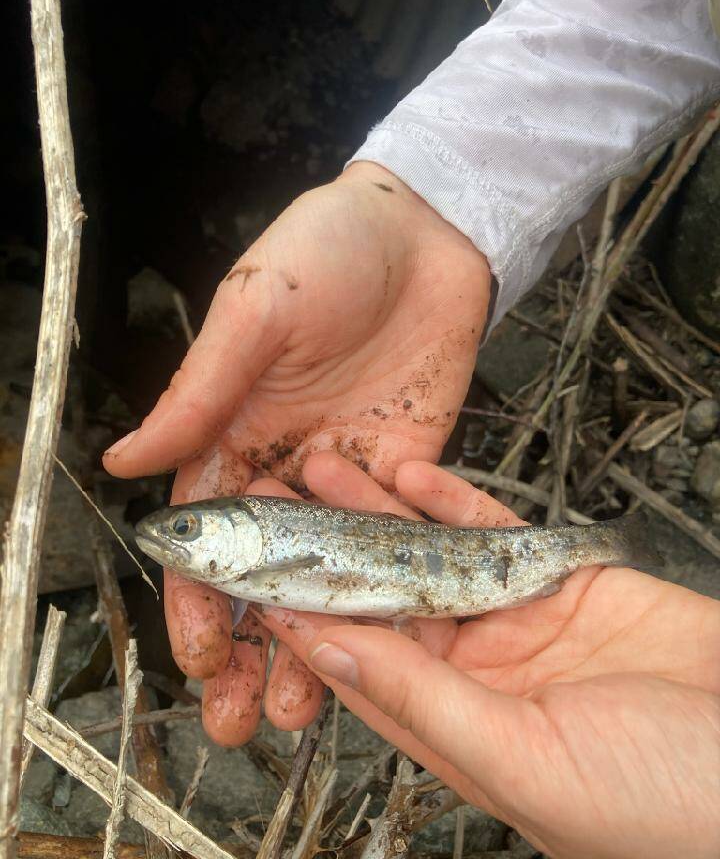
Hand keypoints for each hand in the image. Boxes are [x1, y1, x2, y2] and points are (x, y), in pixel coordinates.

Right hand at [102, 162, 490, 743]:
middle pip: (266, 574)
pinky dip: (385, 597)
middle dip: (250, 647)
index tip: (198, 659)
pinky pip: (397, 543)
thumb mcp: (255, 310)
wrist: (424, 228)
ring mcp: (353, 475)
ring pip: (329, 576)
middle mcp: (290, 466)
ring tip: (303, 712)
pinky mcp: (412, 471)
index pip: (209, 537)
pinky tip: (383, 646)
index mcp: (238, 432)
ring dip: (316, 641)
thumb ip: (199, 391)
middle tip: (244, 720)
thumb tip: (123, 459)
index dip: (199, 601)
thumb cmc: (326, 249)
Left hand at [256, 453, 719, 858]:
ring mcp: (518, 622)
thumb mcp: (524, 759)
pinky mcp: (564, 581)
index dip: (303, 617)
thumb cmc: (663, 808)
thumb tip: (330, 655)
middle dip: (330, 549)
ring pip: (431, 557)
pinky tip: (411, 474)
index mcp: (457, 730)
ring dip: (378, 513)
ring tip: (327, 469)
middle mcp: (479, 674)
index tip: (256, 571)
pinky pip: (495, 532)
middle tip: (275, 499)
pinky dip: (453, 501)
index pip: (358, 667)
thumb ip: (424, 702)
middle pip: (384, 601)